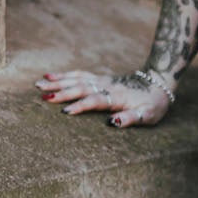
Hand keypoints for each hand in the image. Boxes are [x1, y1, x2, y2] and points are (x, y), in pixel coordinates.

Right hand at [35, 68, 173, 127]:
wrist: (159, 83)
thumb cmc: (153, 104)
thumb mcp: (148, 115)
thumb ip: (130, 119)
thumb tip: (112, 123)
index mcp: (116, 97)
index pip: (95, 101)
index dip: (81, 106)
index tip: (64, 112)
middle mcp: (106, 86)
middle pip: (81, 88)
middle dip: (61, 92)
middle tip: (42, 95)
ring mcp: (101, 80)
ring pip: (76, 79)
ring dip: (58, 81)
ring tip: (39, 83)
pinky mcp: (100, 78)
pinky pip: (79, 74)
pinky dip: (65, 74)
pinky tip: (50, 75)